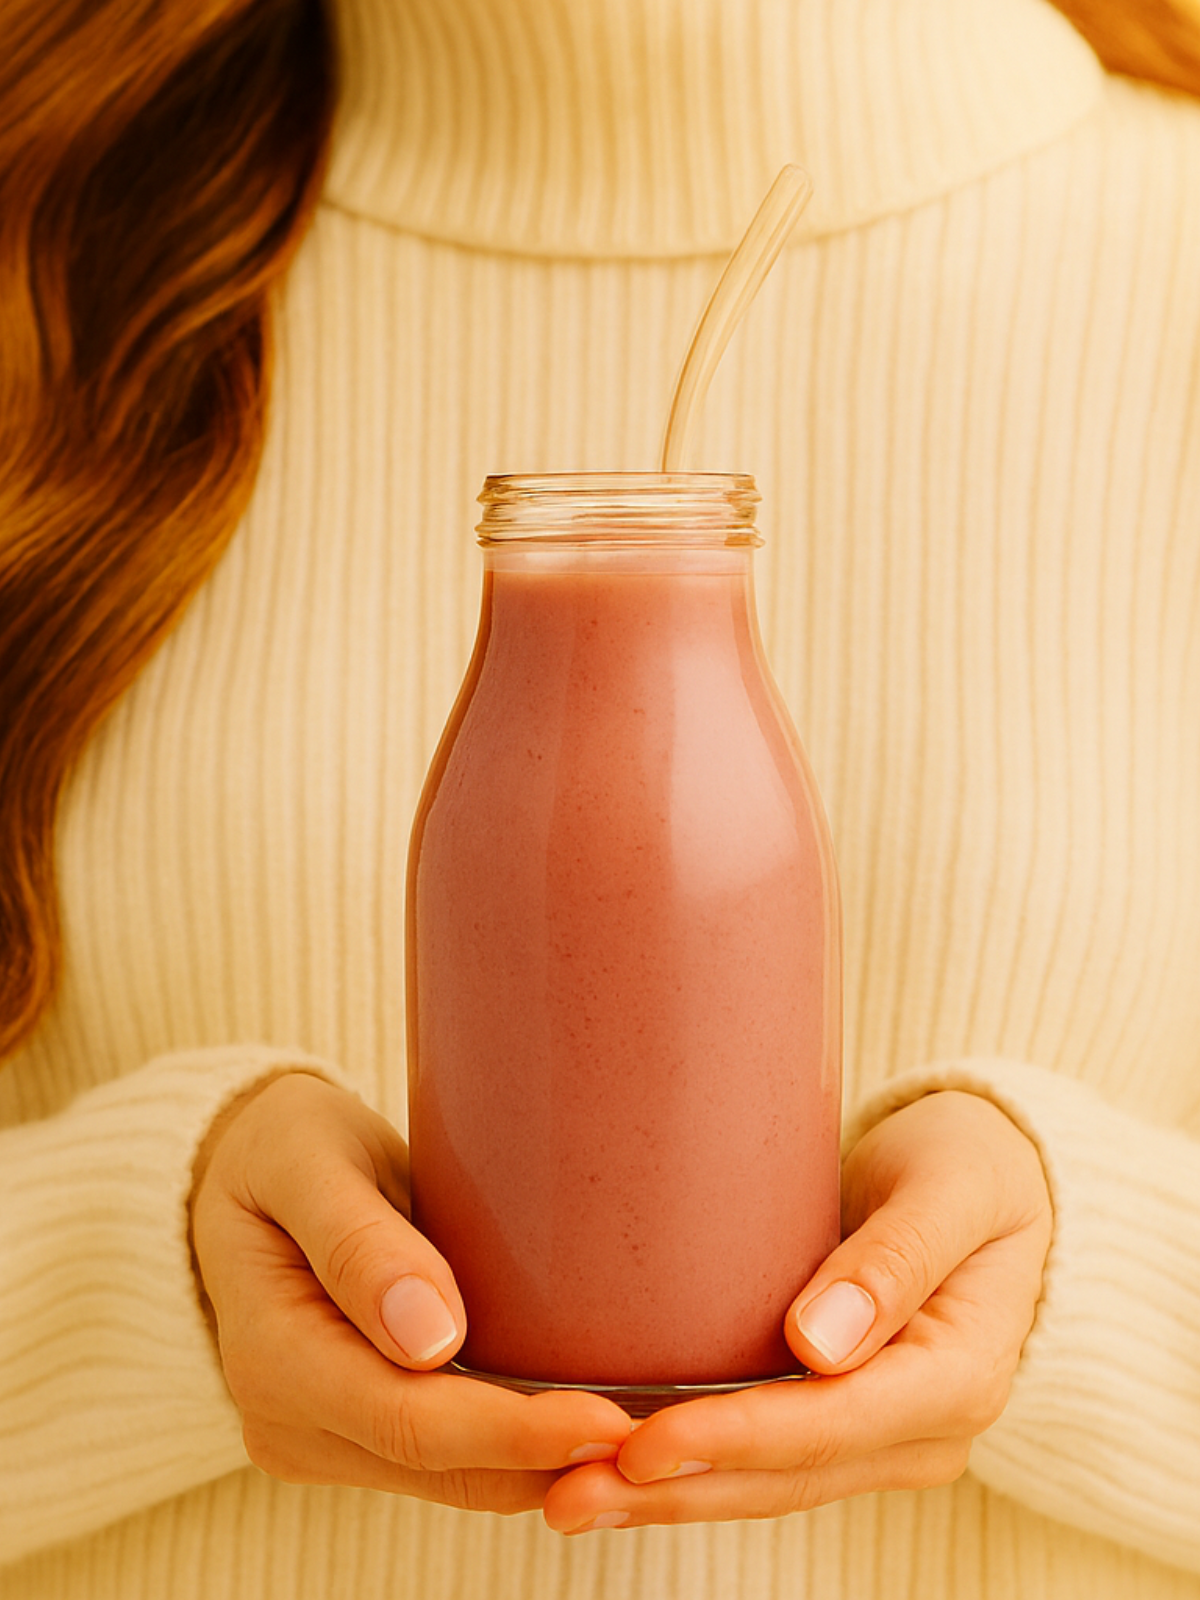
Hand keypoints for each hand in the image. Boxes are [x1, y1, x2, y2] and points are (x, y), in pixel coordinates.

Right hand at [189, 1072, 630, 1512]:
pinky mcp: (357, 1430)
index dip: (512, 1431)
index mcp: (272, 1355)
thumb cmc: (280, 1148)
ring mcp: (322, 1435)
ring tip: (652, 1436)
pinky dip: (520, 1447)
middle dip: (551, 1461)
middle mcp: (291, 1420)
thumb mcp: (305, 1159)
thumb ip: (357, 1239)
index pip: (408, 1422)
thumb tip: (431, 1337)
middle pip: (441, 1467)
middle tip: (665, 1436)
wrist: (243, 1172)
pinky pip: (448, 1460)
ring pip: (453, 1479)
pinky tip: (591, 1419)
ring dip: (546, 1466)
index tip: (608, 1419)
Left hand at [542, 1090, 1051, 1531]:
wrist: (1004, 1181)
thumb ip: (897, 1256)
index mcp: (960, 1375)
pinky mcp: (848, 1419)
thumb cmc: (977, 1163)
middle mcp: (925, 1427)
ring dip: (671, 1497)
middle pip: (786, 1474)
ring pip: (769, 1484)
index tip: (641, 1442)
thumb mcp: (955, 1187)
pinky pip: (767, 1459)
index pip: (829, 1423)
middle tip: (567, 1492)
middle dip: (678, 1491)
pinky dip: (695, 1471)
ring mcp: (887, 1433)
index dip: (732, 1439)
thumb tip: (819, 1343)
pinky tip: (620, 1471)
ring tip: (569, 1498)